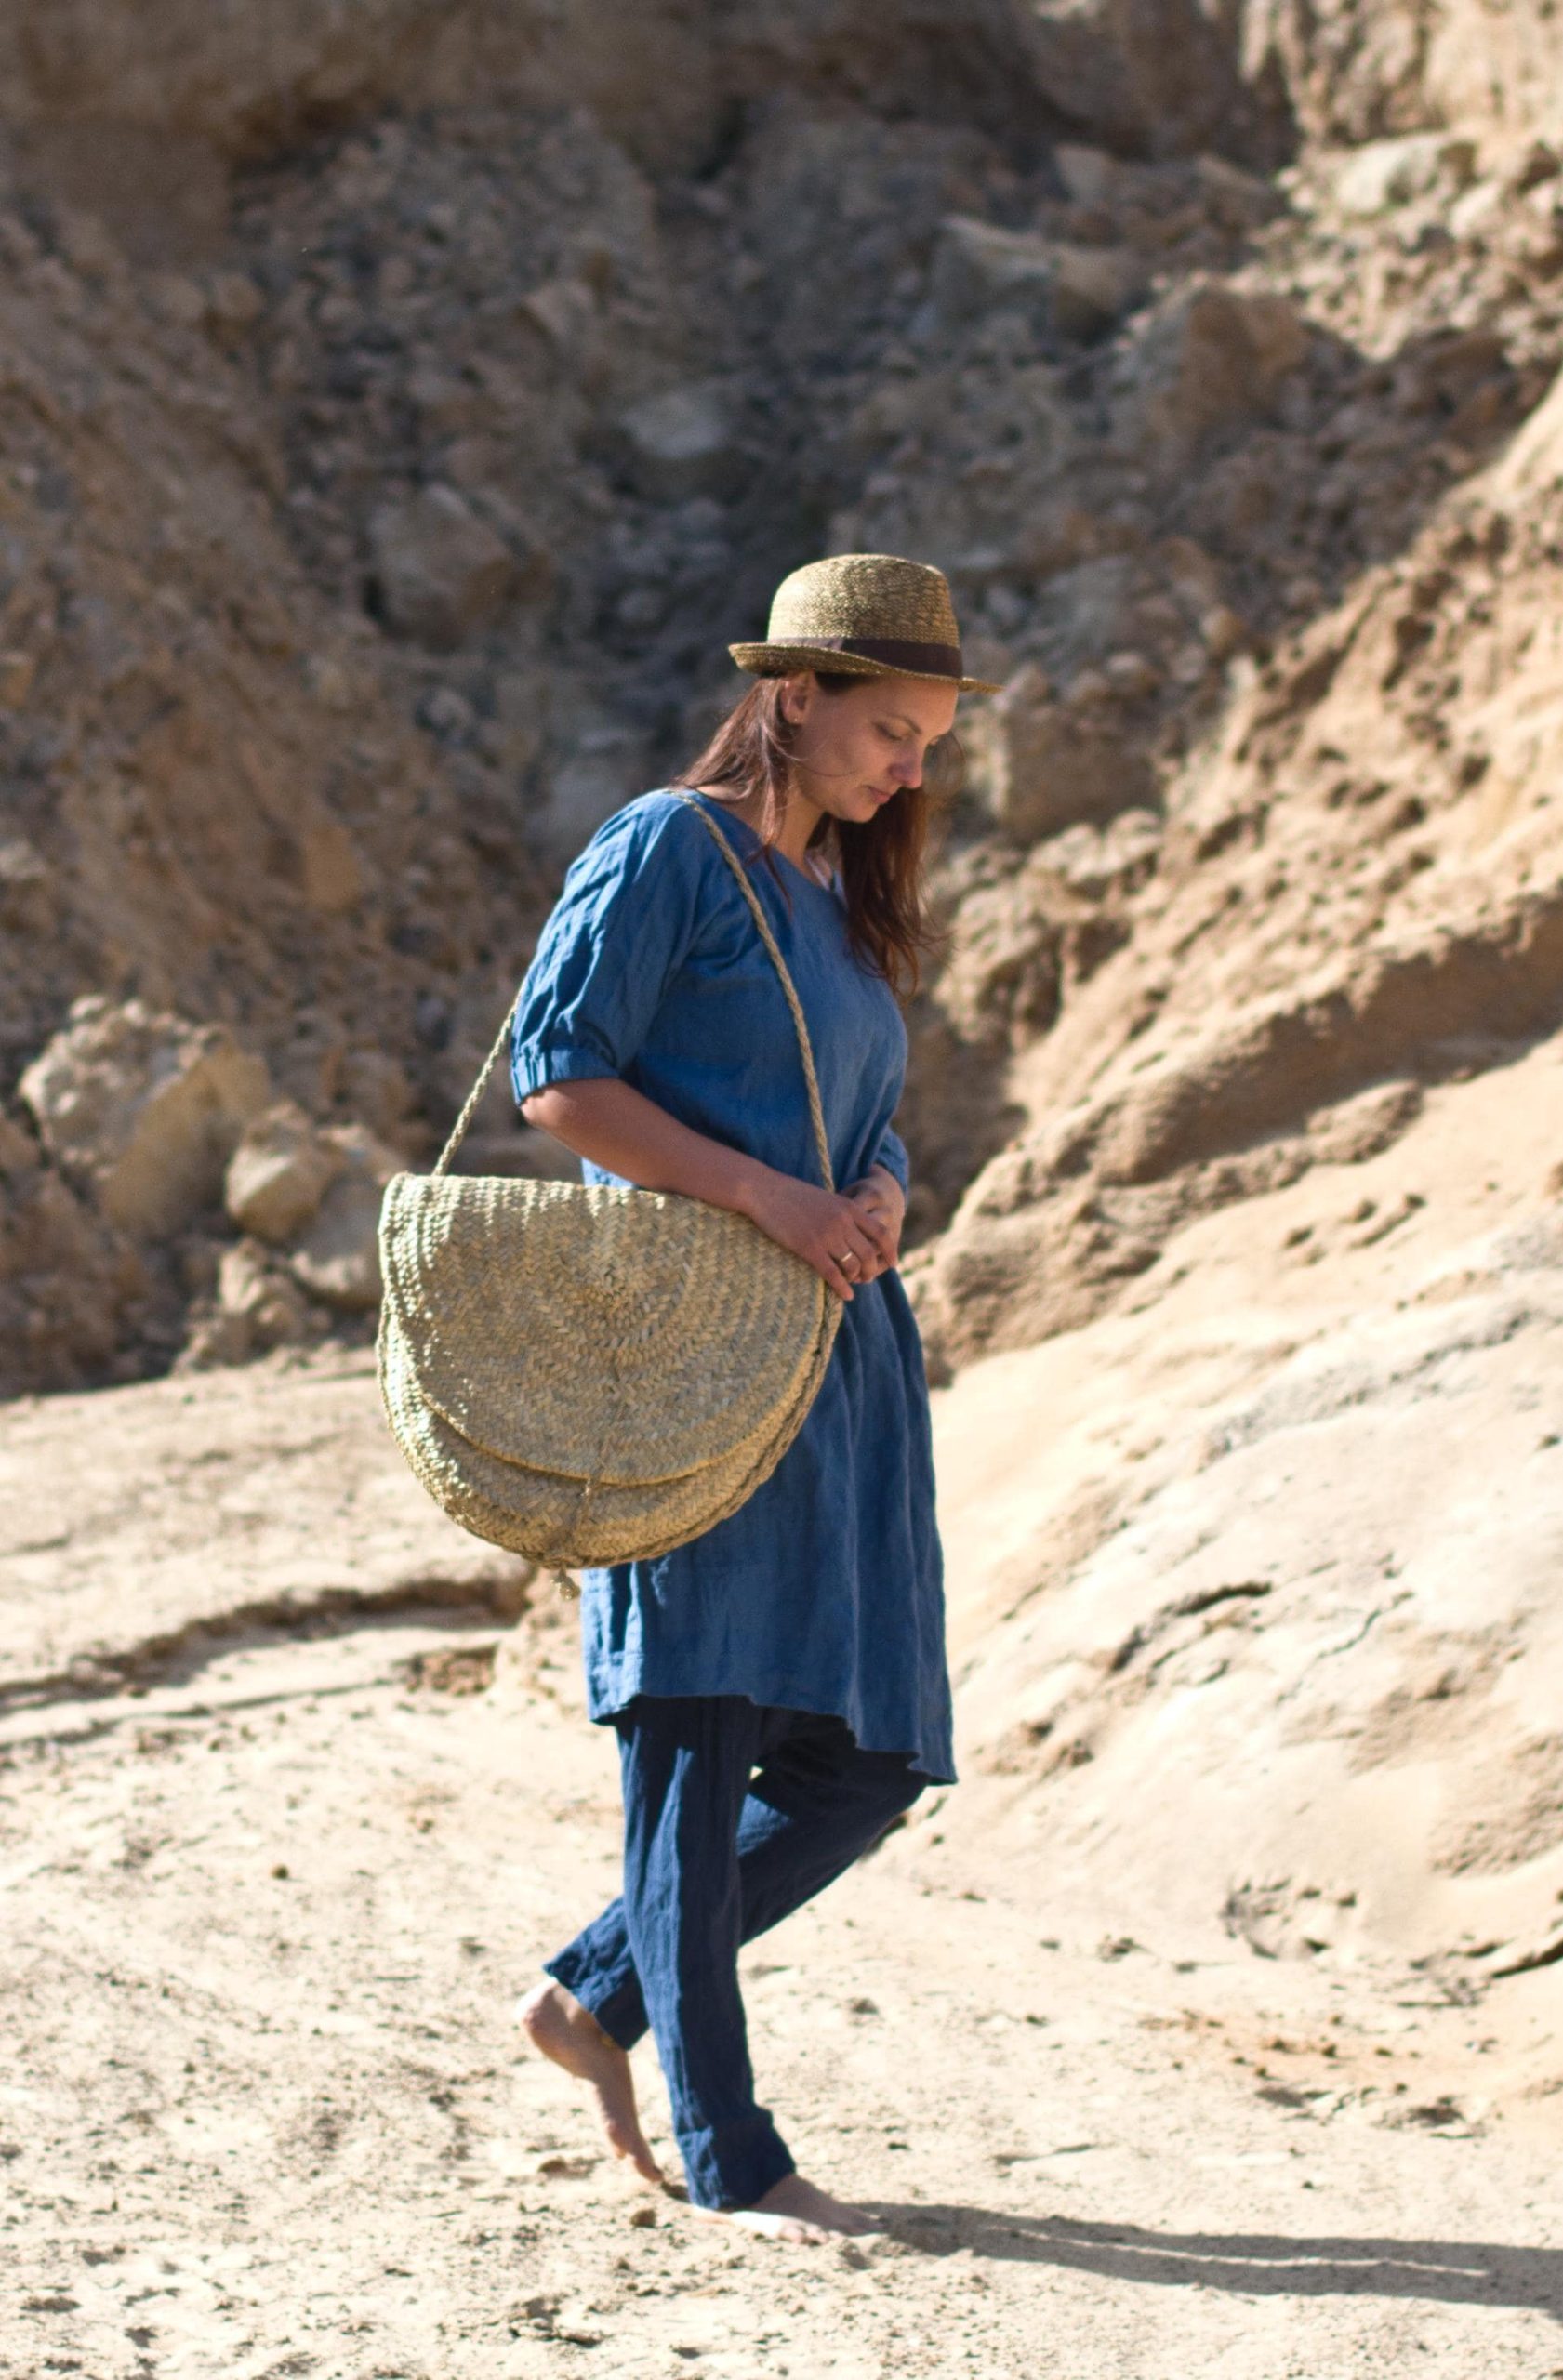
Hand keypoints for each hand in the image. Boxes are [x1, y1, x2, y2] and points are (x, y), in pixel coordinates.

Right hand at [742, 1168, 898, 1302]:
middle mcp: (843, 1222)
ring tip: (853, 1284)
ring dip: (856, 1279)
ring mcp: (827, 1236)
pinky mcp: (809, 1248)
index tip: (894, 1264)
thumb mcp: (827, 1199)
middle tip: (868, 1278)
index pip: (881, 1232)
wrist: (766, 1191)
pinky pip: (832, 1274)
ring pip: (853, 1266)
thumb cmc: (793, 1196)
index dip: (891, 1251)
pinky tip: (846, 1295)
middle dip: (872, 1270)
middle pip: (870, 1254)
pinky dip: (842, 1288)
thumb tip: (854, 1233)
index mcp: (850, 1208)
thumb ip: (843, 1214)